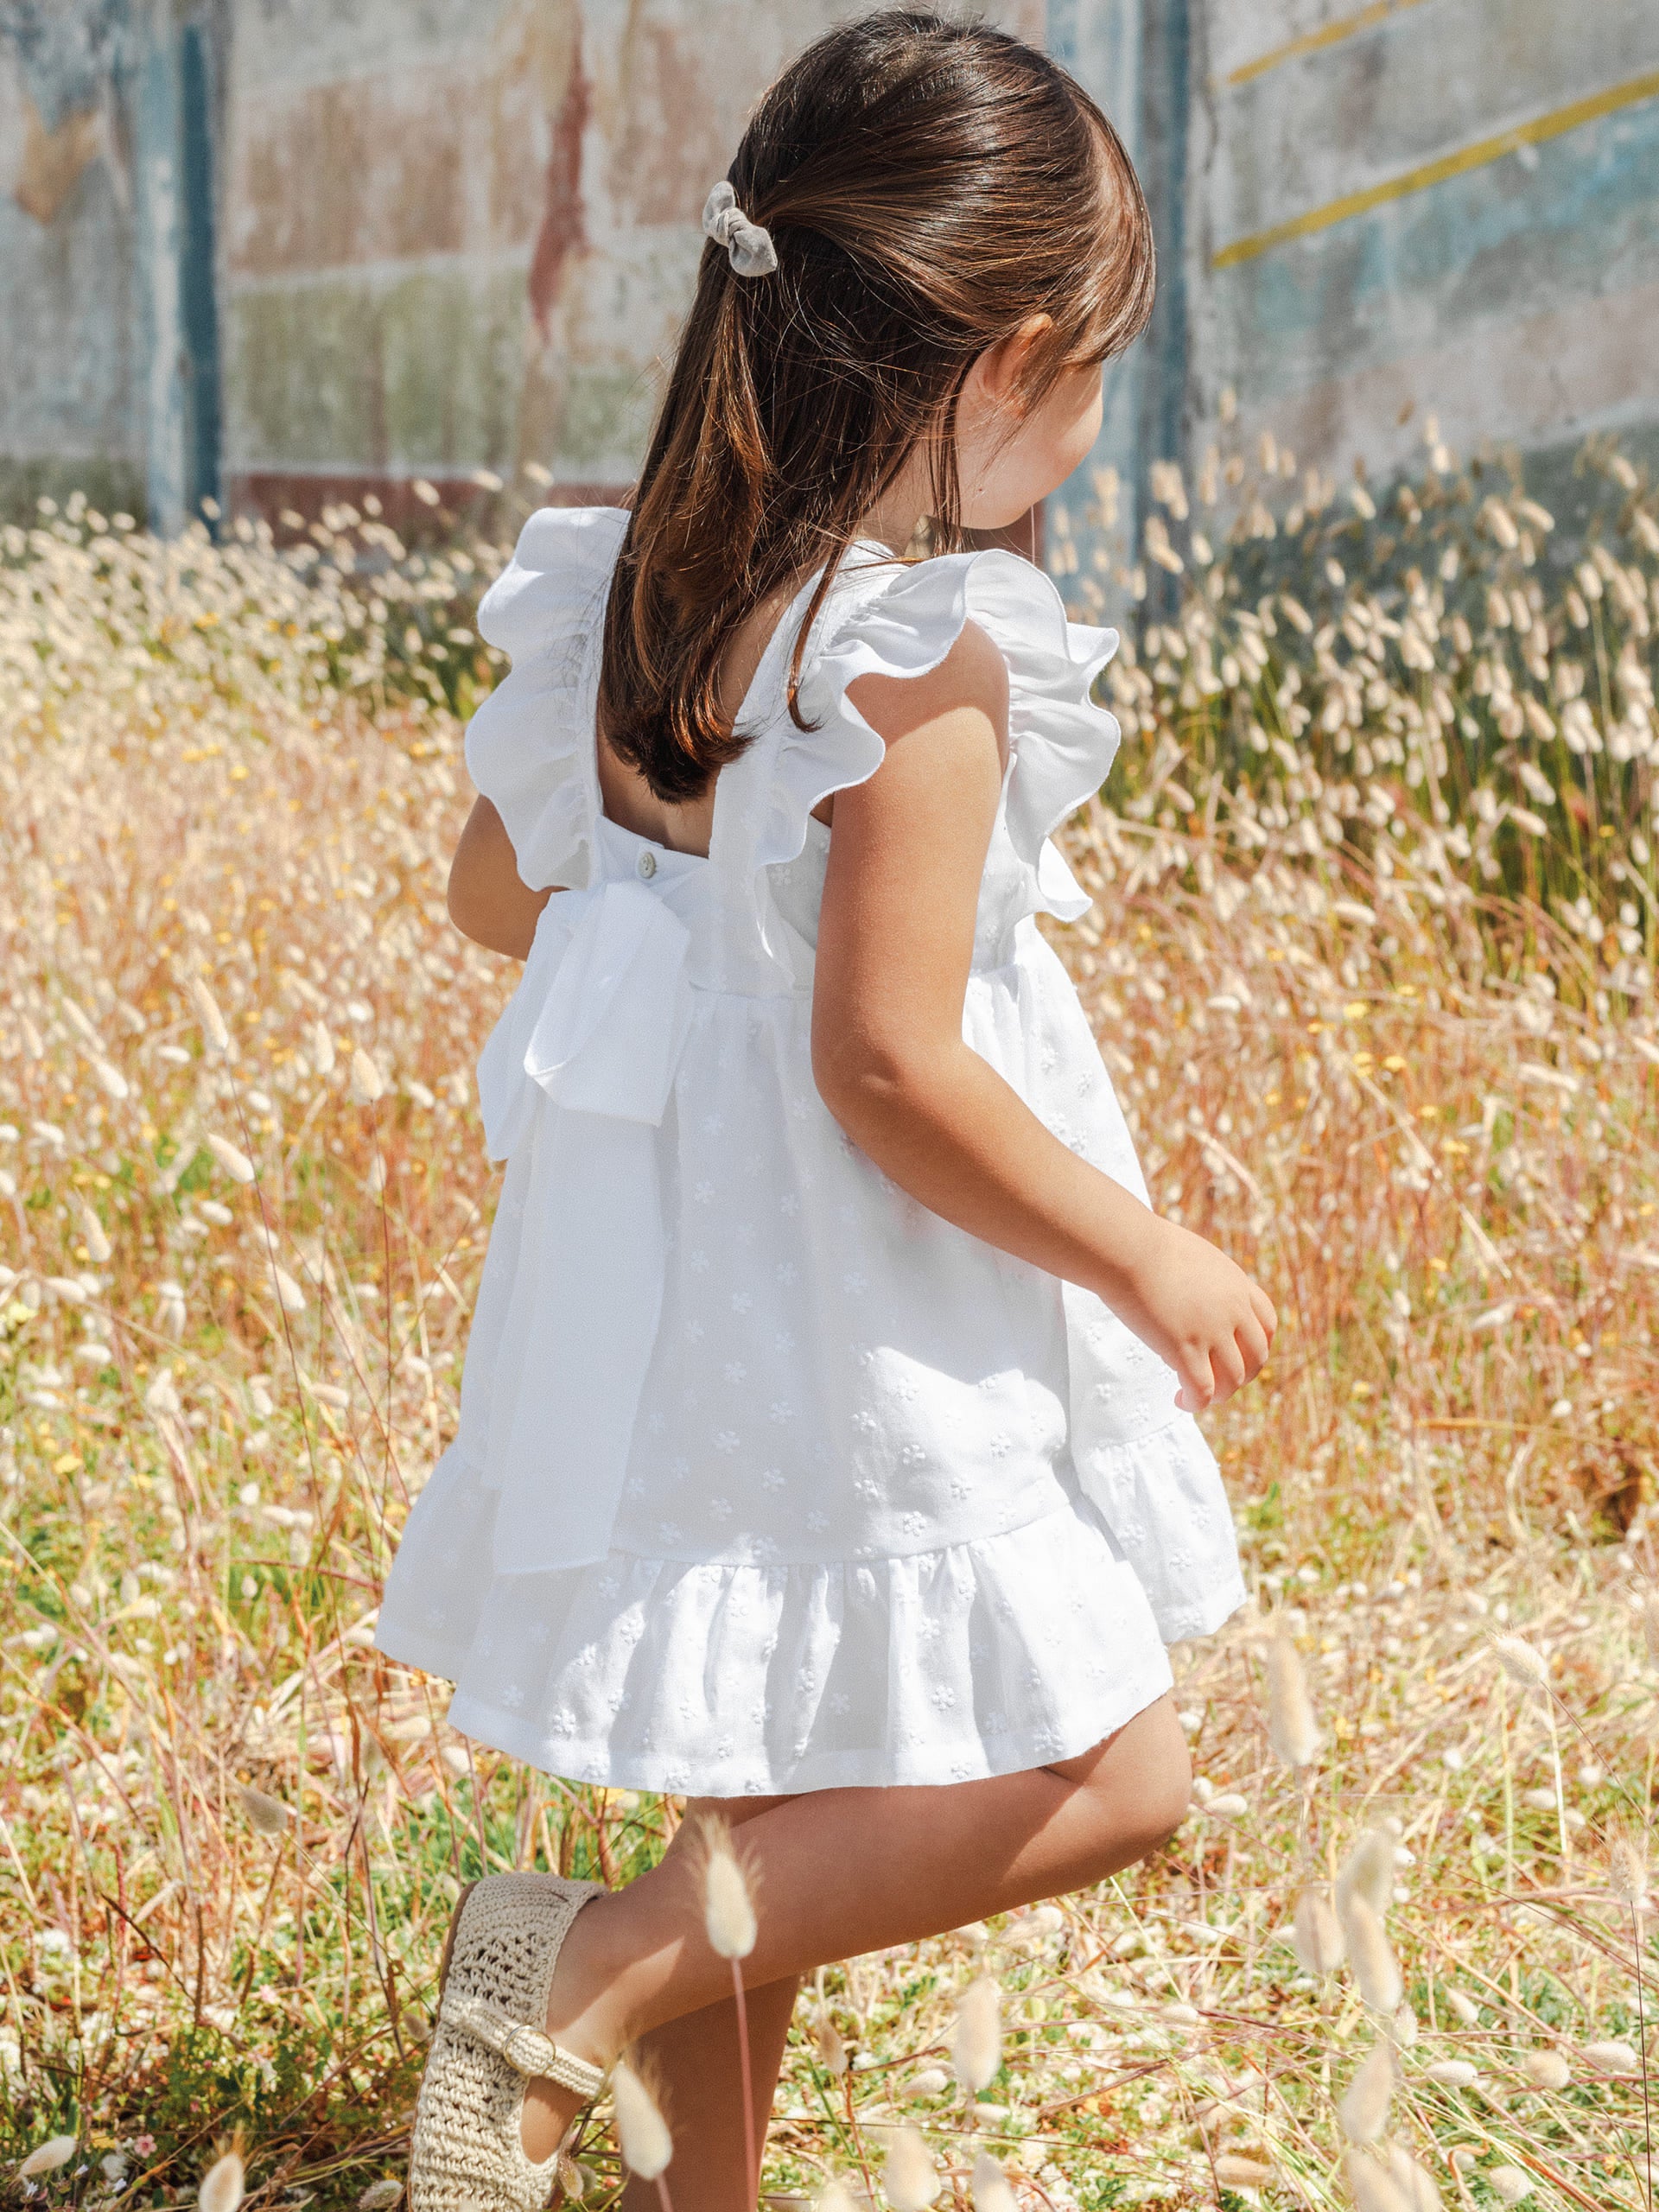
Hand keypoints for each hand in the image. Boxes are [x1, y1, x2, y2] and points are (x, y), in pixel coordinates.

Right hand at [1105, 1217, 1276, 1412]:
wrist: (1129, 1247)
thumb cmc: (1146, 1245)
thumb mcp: (1192, 1257)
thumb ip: (1202, 1280)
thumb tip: (1187, 1295)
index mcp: (1236, 1285)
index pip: (1266, 1324)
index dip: (1256, 1346)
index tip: (1238, 1355)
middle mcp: (1232, 1310)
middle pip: (1256, 1358)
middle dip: (1240, 1377)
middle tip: (1217, 1383)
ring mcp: (1211, 1330)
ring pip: (1232, 1380)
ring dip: (1217, 1395)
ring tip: (1195, 1396)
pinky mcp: (1185, 1347)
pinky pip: (1202, 1390)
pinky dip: (1195, 1402)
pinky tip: (1180, 1400)